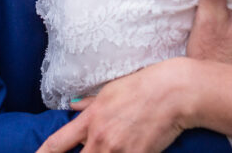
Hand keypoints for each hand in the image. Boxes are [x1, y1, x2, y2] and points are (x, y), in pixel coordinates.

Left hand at [37, 59, 191, 152]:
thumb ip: (89, 102)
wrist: (174, 92)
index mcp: (90, 119)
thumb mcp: (110, 90)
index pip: (57, 144)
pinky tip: (124, 152)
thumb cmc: (143, 86)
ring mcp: (118, 150)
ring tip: (109, 149)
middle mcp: (100, 138)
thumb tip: (72, 105)